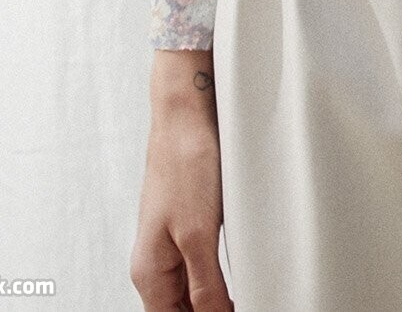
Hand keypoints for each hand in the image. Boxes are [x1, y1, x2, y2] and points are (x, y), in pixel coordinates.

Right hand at [129, 50, 233, 311]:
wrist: (186, 110)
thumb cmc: (186, 163)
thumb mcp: (198, 235)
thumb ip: (205, 287)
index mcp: (150, 274)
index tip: (241, 311)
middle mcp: (156, 263)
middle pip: (182, 310)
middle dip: (211, 311)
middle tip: (251, 301)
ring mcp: (171, 243)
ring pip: (192, 292)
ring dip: (216, 299)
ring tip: (248, 294)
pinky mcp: (187, 223)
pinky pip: (201, 266)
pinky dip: (218, 278)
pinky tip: (241, 275)